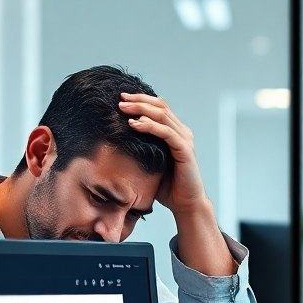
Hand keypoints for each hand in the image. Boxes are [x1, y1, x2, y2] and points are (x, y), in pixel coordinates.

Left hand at [119, 92, 235, 276]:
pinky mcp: (185, 151)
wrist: (186, 204)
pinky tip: (134, 124)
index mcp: (175, 132)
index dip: (140, 99)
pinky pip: (167, 133)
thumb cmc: (168, 187)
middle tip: (119, 99)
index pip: (158, 107)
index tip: (121, 98)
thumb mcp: (150, 163)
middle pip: (160, 106)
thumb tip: (116, 142)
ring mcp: (185, 140)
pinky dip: (150, 126)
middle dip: (138, 100)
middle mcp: (182, 132)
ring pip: (162, 115)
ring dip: (141, 109)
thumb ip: (141, 149)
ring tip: (123, 108)